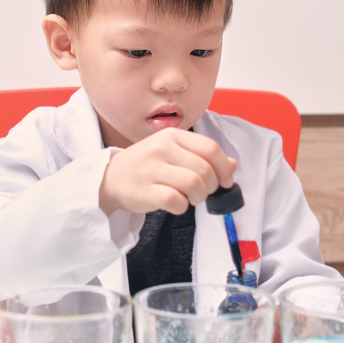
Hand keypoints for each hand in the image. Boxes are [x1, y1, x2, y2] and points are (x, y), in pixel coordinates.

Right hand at [99, 128, 236, 215]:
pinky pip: (176, 200)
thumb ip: (202, 156)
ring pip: (194, 183)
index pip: (210, 148)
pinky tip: (177, 204)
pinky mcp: (145, 190)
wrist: (110, 178)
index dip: (224, 167)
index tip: (225, 181)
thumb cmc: (145, 166)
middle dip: (211, 186)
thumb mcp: (172, 152)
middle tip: (202, 192)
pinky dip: (182, 206)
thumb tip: (233, 164)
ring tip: (190, 198)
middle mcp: (162, 148)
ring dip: (199, 197)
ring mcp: (152, 169)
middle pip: (205, 169)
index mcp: (172, 135)